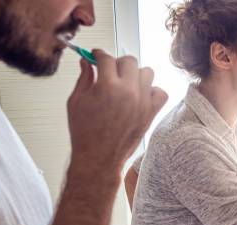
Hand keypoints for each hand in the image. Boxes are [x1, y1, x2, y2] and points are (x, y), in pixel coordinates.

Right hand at [67, 51, 167, 174]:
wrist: (99, 158)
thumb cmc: (84, 133)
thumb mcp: (76, 101)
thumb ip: (84, 78)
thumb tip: (86, 62)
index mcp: (107, 86)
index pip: (106, 58)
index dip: (98, 54)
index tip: (96, 56)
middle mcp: (128, 91)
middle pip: (130, 61)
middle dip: (118, 62)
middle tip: (110, 71)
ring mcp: (142, 102)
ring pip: (147, 73)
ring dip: (136, 74)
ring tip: (125, 84)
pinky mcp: (151, 113)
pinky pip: (161, 92)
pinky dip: (152, 91)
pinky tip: (140, 96)